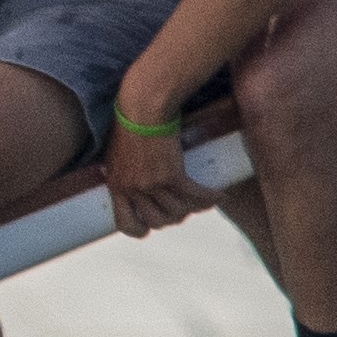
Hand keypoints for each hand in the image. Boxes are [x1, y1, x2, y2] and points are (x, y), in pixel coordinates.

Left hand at [103, 119, 219, 239]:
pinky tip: (220, 195)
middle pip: (158, 221)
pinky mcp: (172, 175)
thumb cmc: (131, 123)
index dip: (140, 229)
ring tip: (203, 200)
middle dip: (172, 218)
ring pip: (178, 211)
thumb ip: (125, 174)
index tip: (150, 226)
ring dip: (193, 208)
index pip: (125, 224)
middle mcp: (134, 189)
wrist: (144, 107)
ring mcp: (152, 184)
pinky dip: (209, 198)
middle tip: (183, 207)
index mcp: (117, 186)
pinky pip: (195, 196)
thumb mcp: (118, 155)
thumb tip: (135, 185)